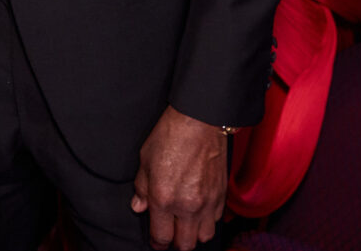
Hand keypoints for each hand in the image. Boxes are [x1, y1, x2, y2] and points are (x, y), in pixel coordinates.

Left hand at [131, 106, 227, 250]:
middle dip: (175, 243)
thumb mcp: (145, 159)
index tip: (156, 240)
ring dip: (193, 234)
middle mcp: (187, 205)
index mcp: (164, 198)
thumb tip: (139, 206)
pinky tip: (199, 210)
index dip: (157, 242)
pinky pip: (216, 220)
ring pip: (204, 237)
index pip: (161, 237)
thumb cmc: (171, 135)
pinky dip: (207, 220)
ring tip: (185, 224)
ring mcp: (207, 202)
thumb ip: (141, 187)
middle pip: (185, 244)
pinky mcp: (221, 195)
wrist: (199, 121)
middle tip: (170, 233)